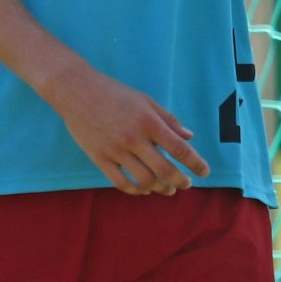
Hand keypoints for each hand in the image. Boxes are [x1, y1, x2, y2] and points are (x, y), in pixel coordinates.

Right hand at [45, 64, 211, 195]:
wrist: (76, 90)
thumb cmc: (115, 93)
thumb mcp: (145, 100)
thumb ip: (169, 120)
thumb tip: (190, 137)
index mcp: (148, 121)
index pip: (179, 148)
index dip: (195, 163)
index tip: (205, 172)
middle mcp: (133, 138)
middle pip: (164, 170)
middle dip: (181, 181)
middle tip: (187, 184)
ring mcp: (115, 150)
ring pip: (144, 181)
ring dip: (161, 189)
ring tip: (168, 189)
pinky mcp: (99, 158)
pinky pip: (121, 183)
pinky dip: (136, 191)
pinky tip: (144, 189)